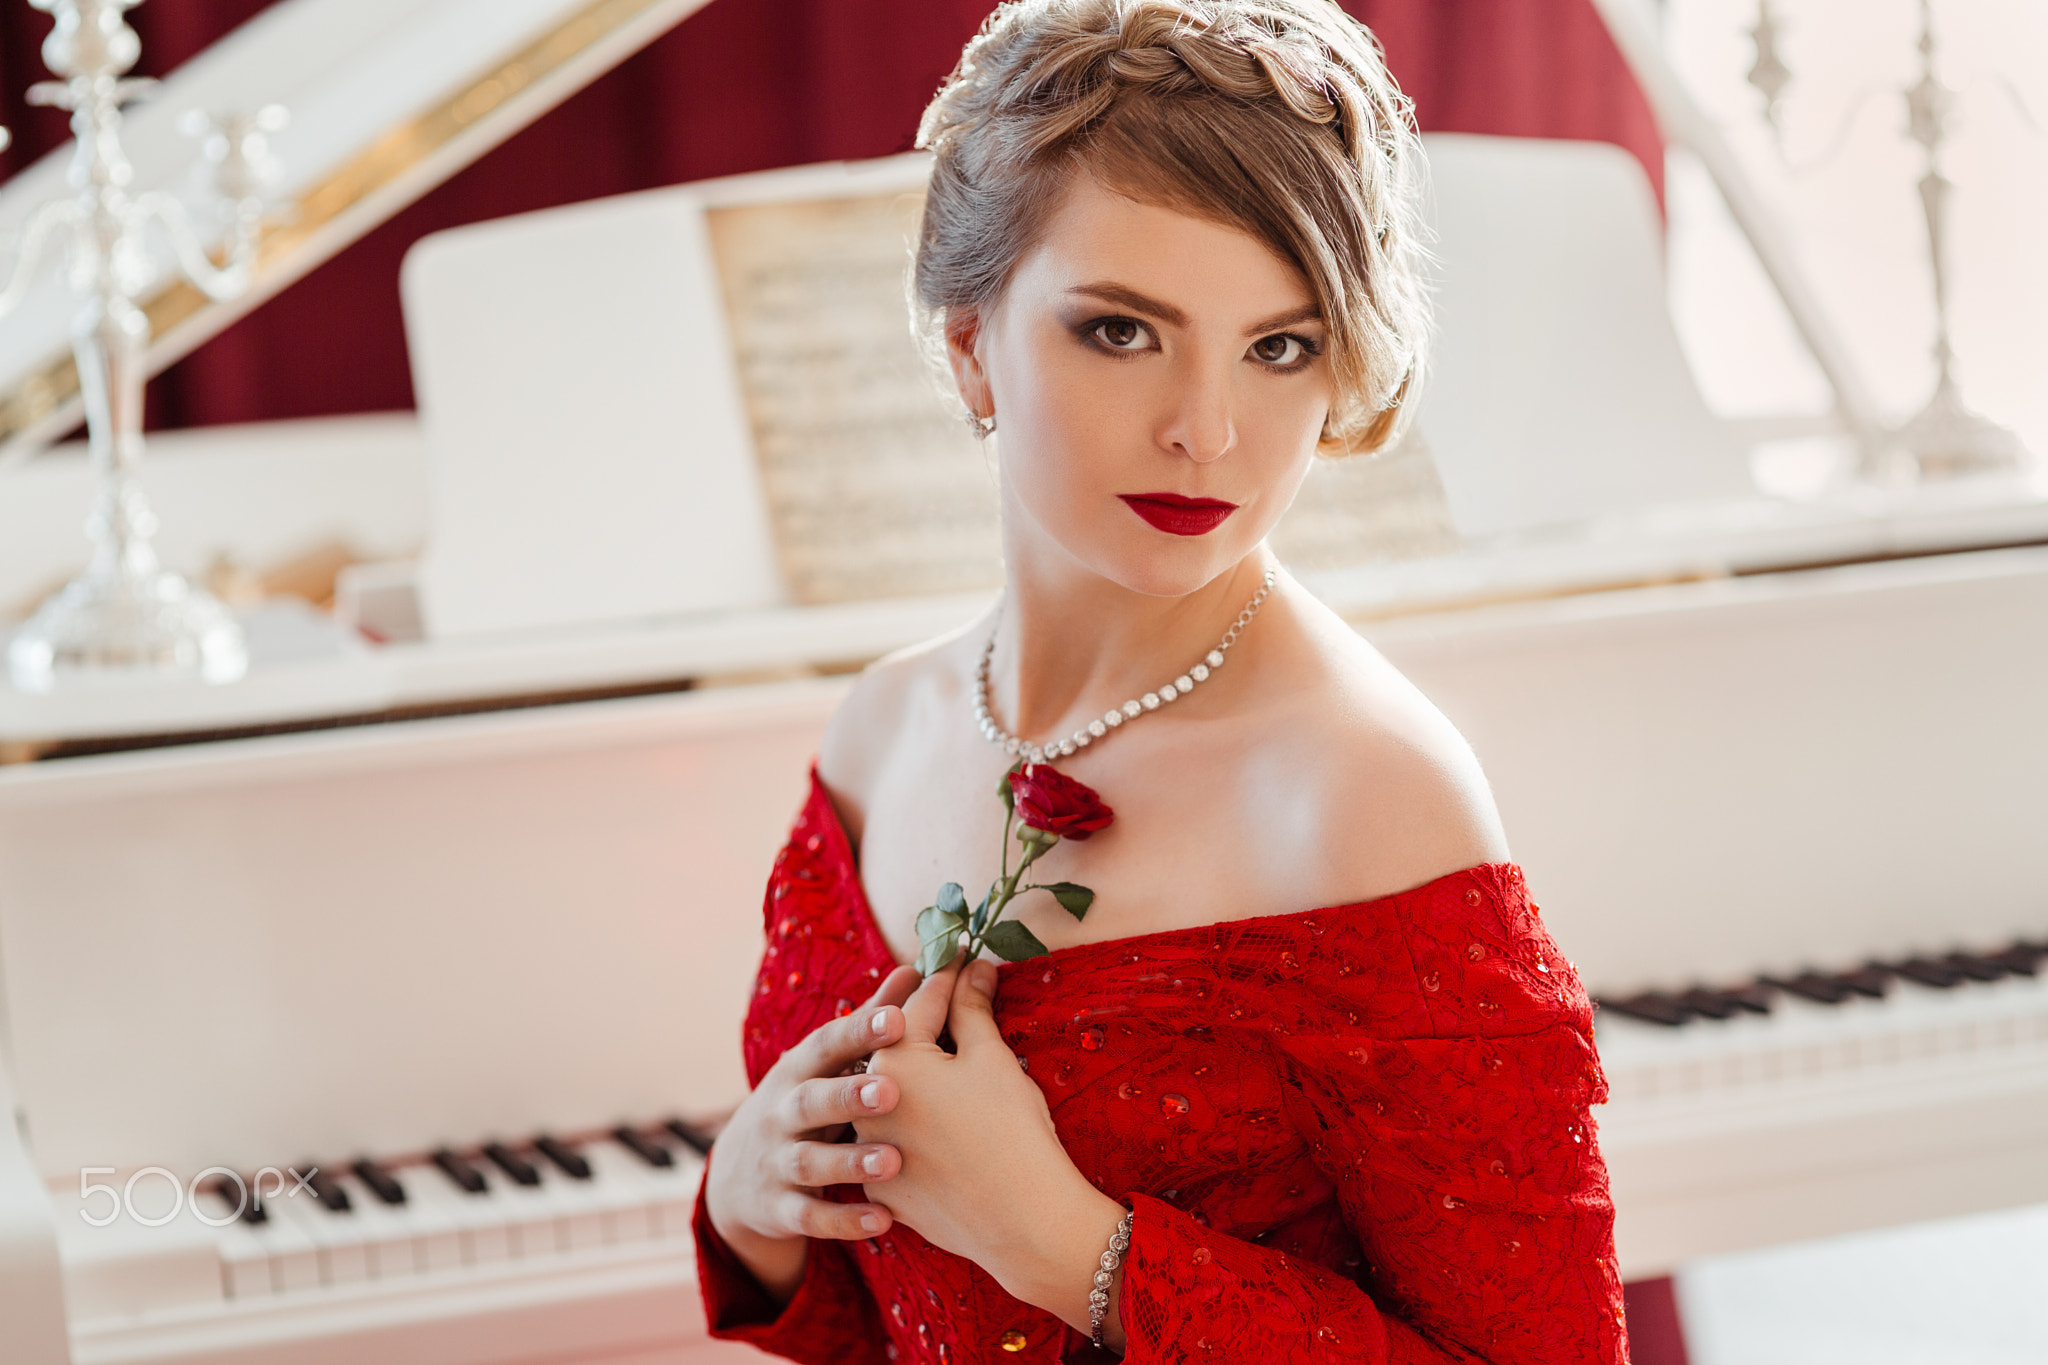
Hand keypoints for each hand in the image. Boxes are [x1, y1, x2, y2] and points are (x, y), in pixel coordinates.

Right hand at [703, 964, 920, 1300]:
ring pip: (811, 1161)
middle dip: (848, 1096)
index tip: (899, 1019)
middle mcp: (783, 1113)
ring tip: (893, 1161)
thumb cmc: (806, 1101)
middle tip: (892, 1090)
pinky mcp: (781, 1208)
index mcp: (800, 1070)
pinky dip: (844, 1220)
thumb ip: (870, 1022)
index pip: (828, 1045)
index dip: (860, 1032)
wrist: (739, 1176)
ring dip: (850, 1161)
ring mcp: (778, 1162)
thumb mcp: (825, 1063)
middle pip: (812, 1101)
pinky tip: (883, 1220)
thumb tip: (915, 970)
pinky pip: (811, 1216)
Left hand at [857, 960, 1127, 1343]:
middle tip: (951, 995)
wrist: (1022, 1222)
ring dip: (910, 1076)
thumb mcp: (991, 1058)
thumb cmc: (1010, 1130)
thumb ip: (972, 1009)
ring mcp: (870, 1151)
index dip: (950, 975)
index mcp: (891, 1058)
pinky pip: (891, 1145)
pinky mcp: (882, 1190)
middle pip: (896, 1048)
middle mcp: (865, 1102)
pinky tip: (937, 1122)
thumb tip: (973, 970)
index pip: (923, 1002)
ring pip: (887, 1098)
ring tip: (942, 1058)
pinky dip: (909, 1128)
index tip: (963, 955)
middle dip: (923, 1021)